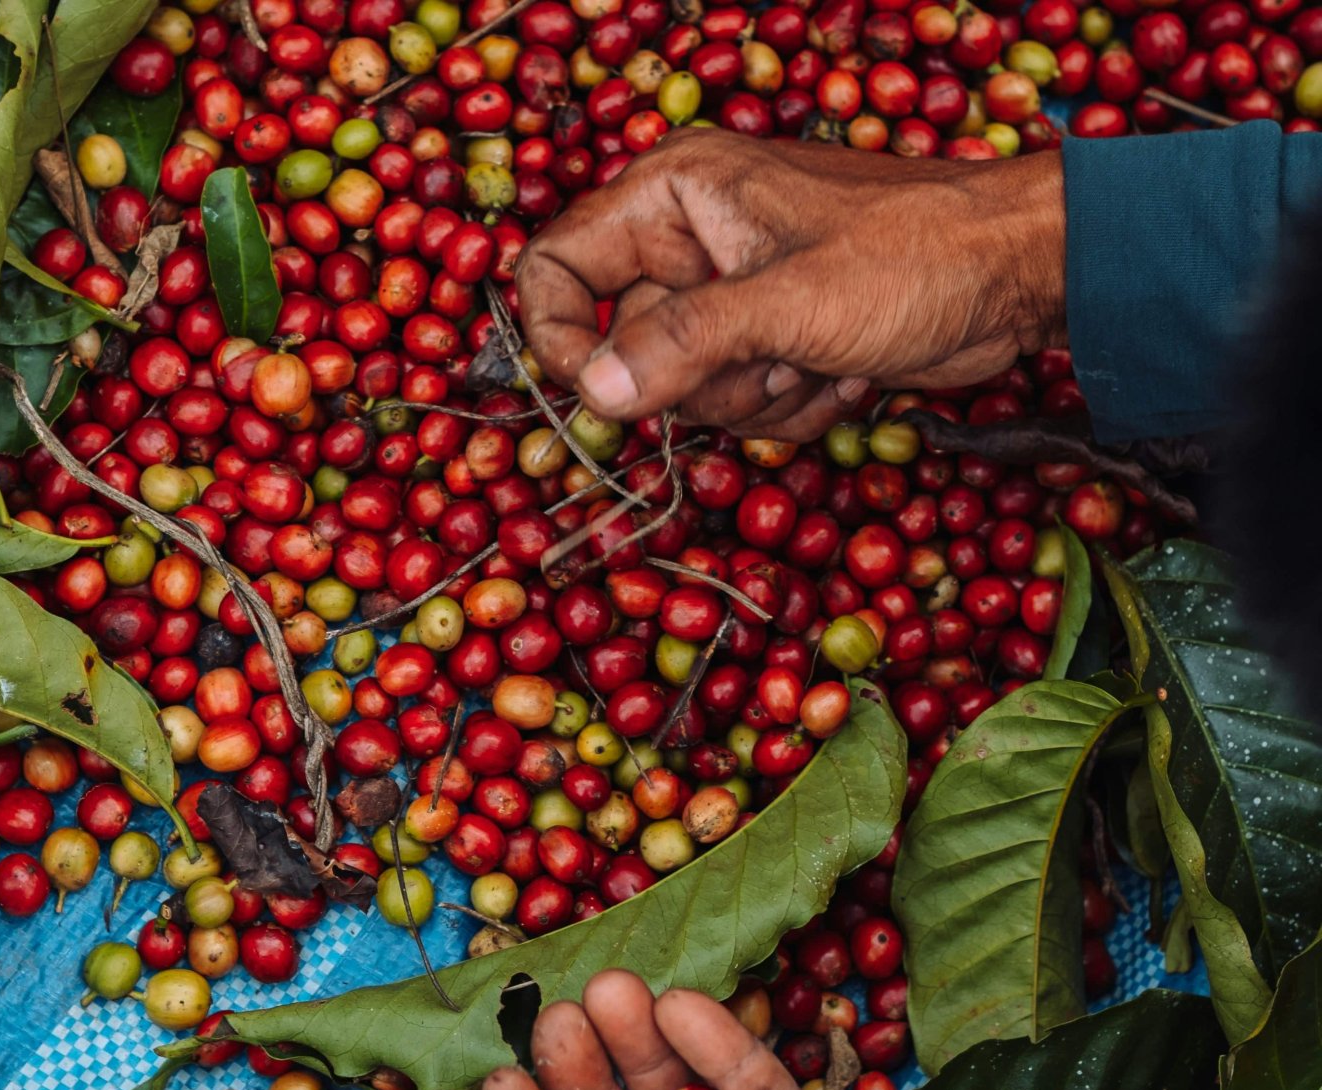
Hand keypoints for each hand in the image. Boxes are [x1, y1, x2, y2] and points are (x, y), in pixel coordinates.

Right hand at [514, 129, 1066, 439]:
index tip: (605, 392)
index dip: (562, 339)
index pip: (556, 267)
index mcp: (675, 194)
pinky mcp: (766, 340)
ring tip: (820, 356)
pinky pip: (734, 407)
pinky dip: (788, 409)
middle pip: (623, 349)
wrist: (1018, 275)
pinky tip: (841, 371)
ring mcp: (728, 294)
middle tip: (774, 355)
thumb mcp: (791, 302)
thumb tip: (594, 393)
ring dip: (755, 399)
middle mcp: (688, 240)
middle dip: (703, 379)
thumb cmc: (919, 257)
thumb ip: (683, 344)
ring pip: (682, 391)